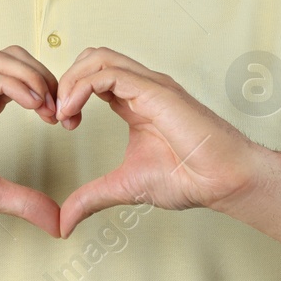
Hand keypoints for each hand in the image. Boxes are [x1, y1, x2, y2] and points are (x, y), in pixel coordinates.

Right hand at [0, 46, 62, 236]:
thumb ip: (24, 202)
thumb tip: (59, 224)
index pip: (24, 77)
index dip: (52, 92)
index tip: (69, 122)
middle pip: (17, 57)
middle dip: (48, 76)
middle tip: (64, 112)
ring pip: (2, 59)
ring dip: (34, 76)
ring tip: (50, 108)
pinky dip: (14, 83)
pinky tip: (32, 104)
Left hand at [54, 47, 265, 238]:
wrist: (223, 181)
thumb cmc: (190, 177)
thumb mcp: (125, 186)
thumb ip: (91, 198)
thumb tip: (64, 223)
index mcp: (136, 102)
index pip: (94, 76)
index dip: (69, 93)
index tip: (60, 123)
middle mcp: (142, 87)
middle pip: (93, 57)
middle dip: (65, 80)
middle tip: (57, 115)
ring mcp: (150, 85)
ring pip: (99, 58)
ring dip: (71, 81)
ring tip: (63, 113)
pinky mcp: (156, 91)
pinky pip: (110, 74)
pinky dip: (83, 87)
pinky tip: (74, 113)